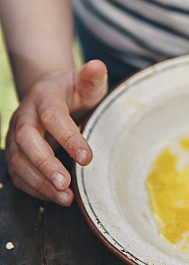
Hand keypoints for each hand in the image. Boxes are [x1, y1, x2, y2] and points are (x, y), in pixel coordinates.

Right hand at [6, 60, 107, 204]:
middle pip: (26, 140)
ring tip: (65, 198)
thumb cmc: (74, 91)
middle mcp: (25, 116)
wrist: (49, 94)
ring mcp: (15, 136)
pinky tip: (57, 198)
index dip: (68, 137)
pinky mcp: (15, 153)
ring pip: (18, 161)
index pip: (52, 116)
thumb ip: (92, 77)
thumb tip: (97, 66)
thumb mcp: (86, 82)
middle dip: (44, 163)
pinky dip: (35, 189)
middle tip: (66, 183)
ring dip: (40, 182)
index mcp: (44, 96)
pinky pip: (18, 175)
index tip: (87, 157)